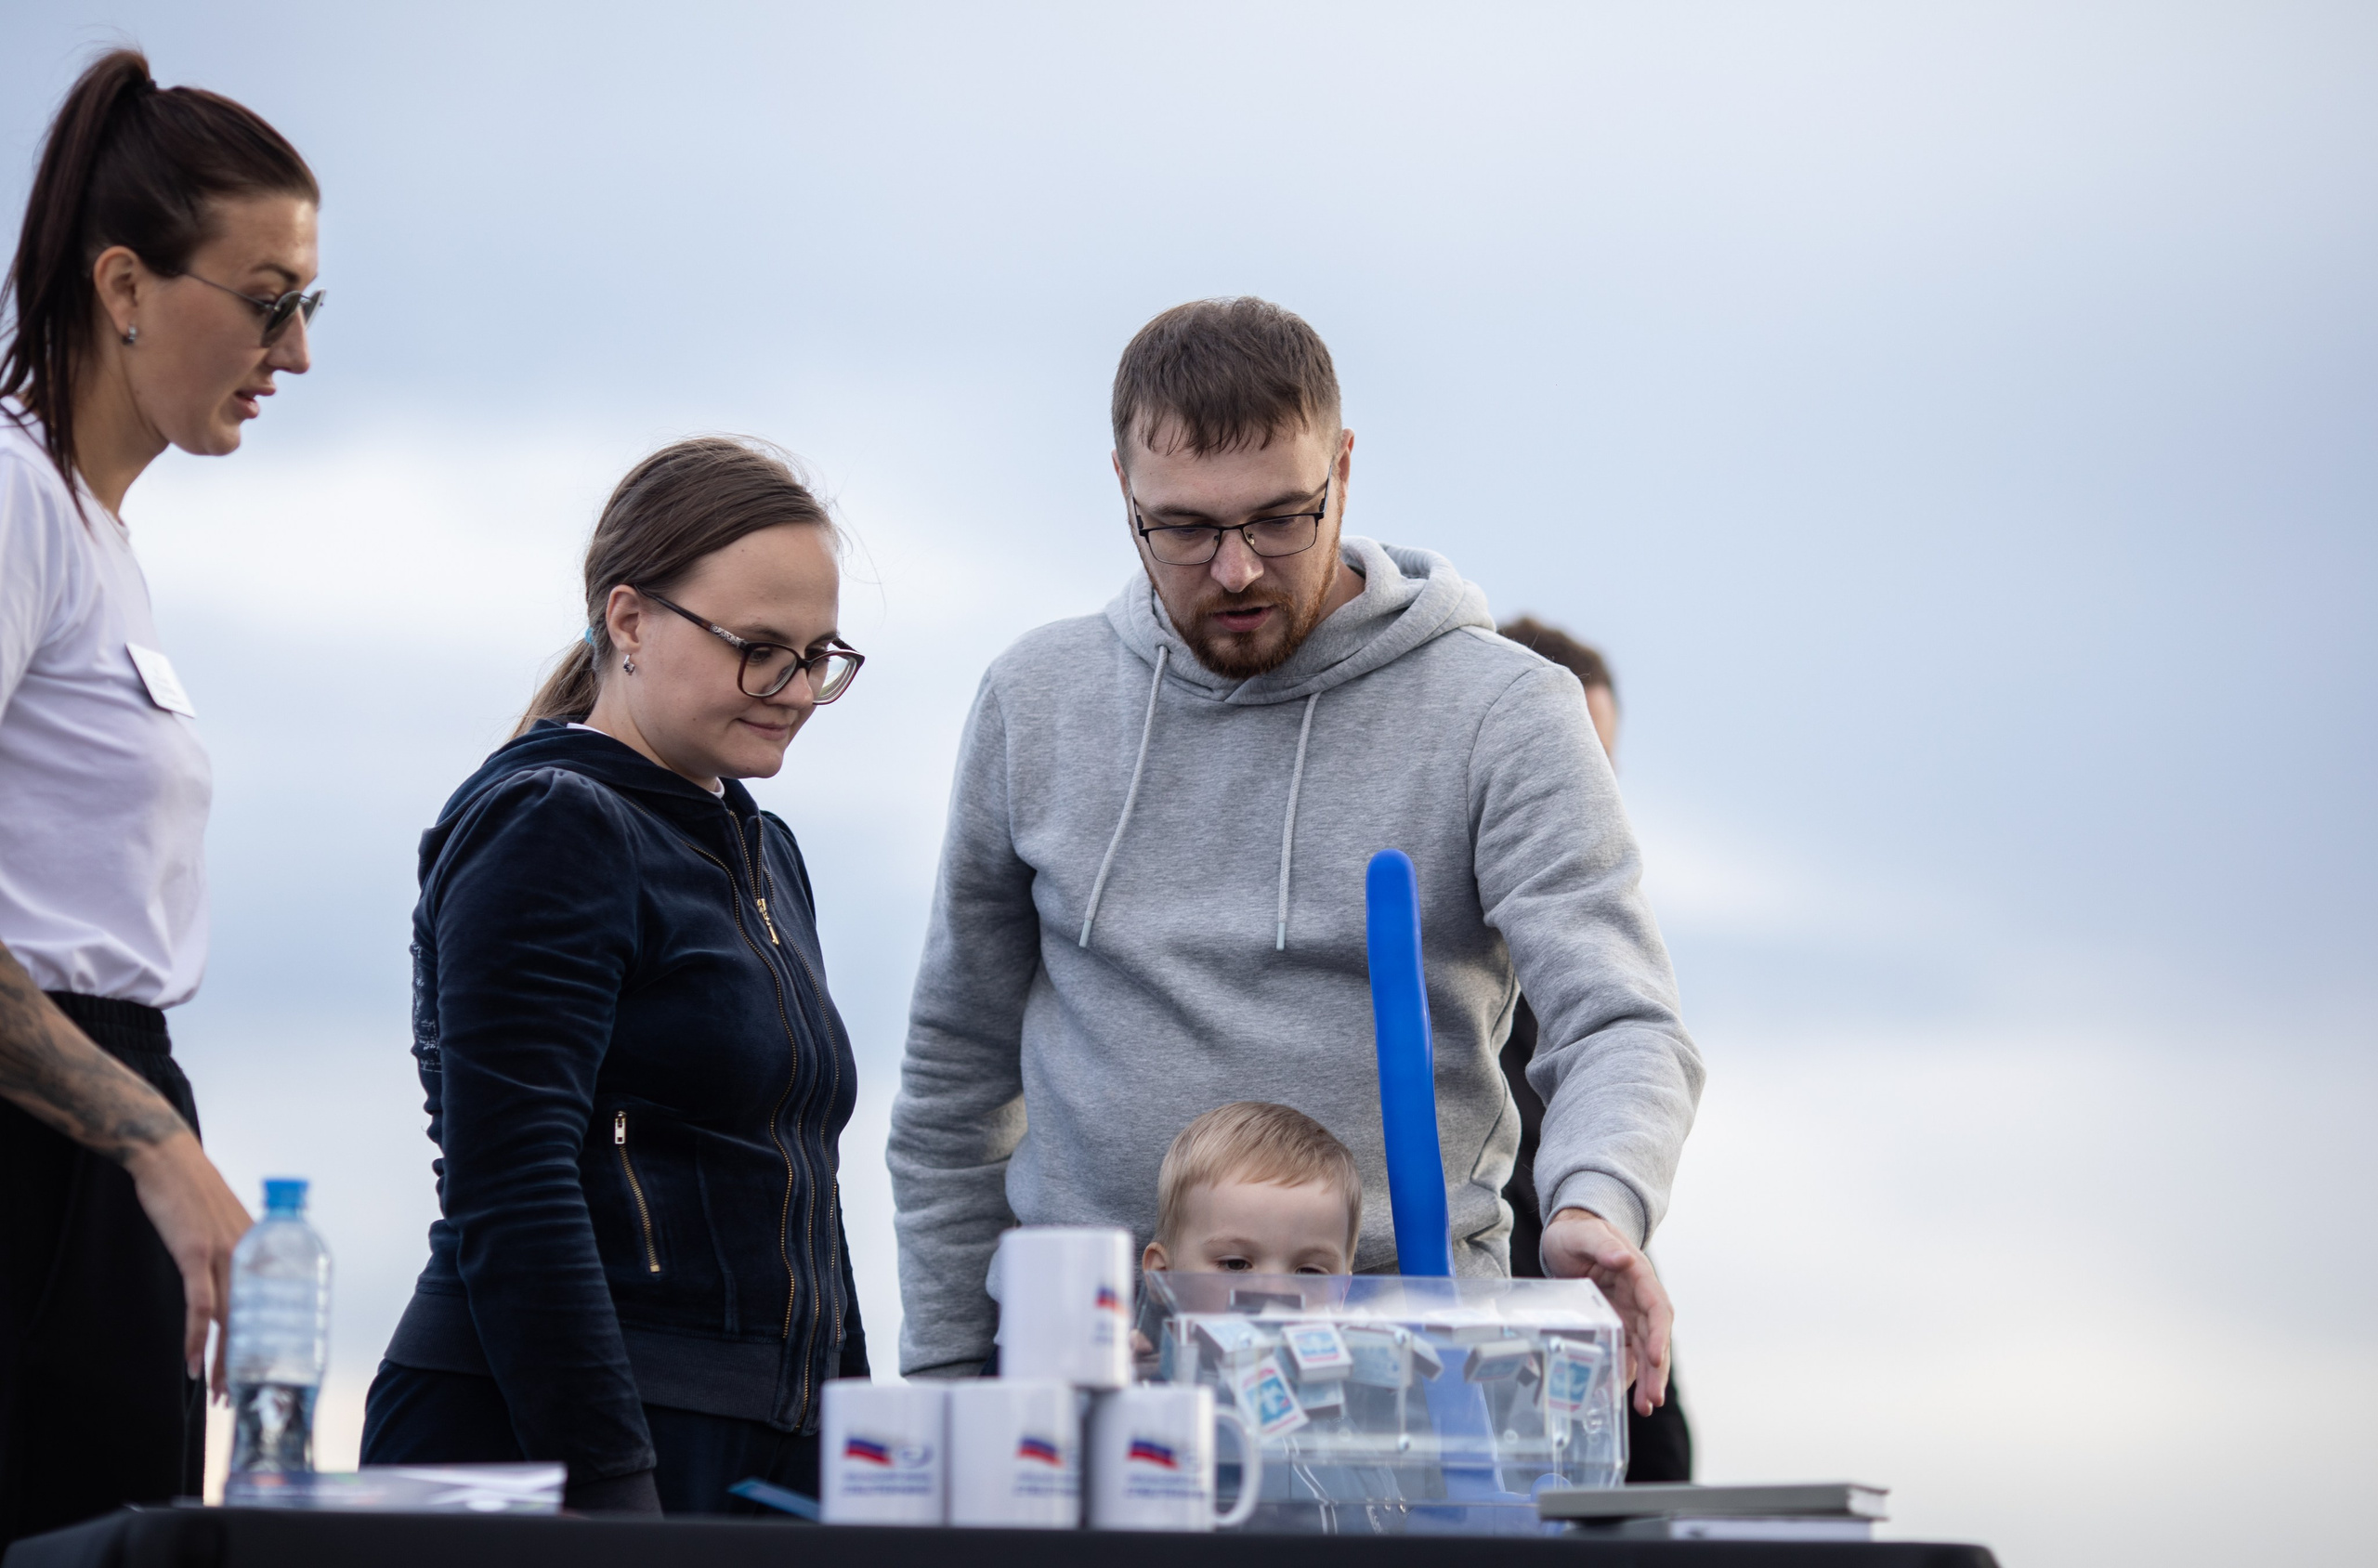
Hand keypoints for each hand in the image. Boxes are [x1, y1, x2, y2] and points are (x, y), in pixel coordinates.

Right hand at [124, 1130, 251, 1393]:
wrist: (171, 1159)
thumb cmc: (196, 1193)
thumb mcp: (226, 1225)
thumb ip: (236, 1252)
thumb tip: (238, 1281)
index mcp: (261, 1250)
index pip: (273, 1306)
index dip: (271, 1342)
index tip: (267, 1371)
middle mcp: (251, 1255)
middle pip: (254, 1322)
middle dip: (248, 1363)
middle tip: (243, 1397)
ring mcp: (225, 1253)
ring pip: (230, 1321)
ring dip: (223, 1362)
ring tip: (220, 1395)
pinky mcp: (195, 1252)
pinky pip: (200, 1304)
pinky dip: (196, 1337)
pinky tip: (191, 1365)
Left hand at [1541, 1206, 1670, 1415]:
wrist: (1569, 1234)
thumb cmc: (1578, 1232)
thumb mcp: (1585, 1234)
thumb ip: (1603, 1245)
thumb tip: (1624, 1260)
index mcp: (1638, 1275)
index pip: (1657, 1309)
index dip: (1659, 1335)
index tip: (1655, 1358)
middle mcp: (1638, 1297)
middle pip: (1654, 1337)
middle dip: (1655, 1369)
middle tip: (1653, 1399)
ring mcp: (1629, 1313)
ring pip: (1643, 1350)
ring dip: (1646, 1378)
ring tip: (1644, 1406)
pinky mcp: (1616, 1324)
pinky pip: (1626, 1352)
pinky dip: (1626, 1373)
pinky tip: (1621, 1394)